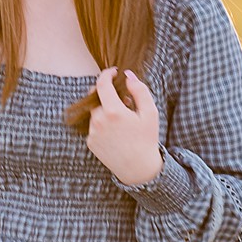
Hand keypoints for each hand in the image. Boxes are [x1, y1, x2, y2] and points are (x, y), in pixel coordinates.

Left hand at [84, 68, 162, 187]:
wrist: (138, 168)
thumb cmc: (146, 139)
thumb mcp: (150, 113)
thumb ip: (139, 90)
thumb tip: (128, 75)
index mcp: (113, 111)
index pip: (102, 84)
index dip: (106, 74)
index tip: (113, 72)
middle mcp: (98, 121)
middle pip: (97, 98)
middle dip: (108, 95)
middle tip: (123, 102)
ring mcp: (92, 132)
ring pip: (95, 112)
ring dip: (105, 111)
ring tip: (122, 122)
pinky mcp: (90, 142)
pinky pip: (94, 126)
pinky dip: (103, 124)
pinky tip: (116, 134)